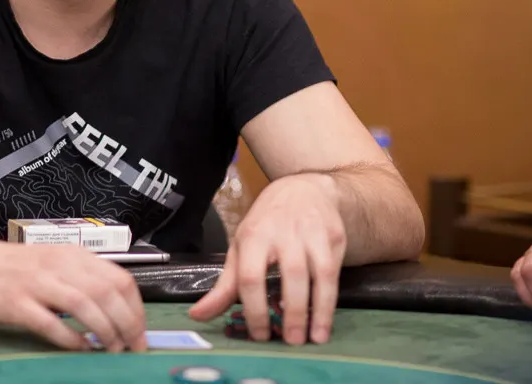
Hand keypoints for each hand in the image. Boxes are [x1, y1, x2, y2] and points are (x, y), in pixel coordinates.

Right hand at [0, 234, 147, 351]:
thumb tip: (116, 312)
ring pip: (84, 304)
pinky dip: (70, 338)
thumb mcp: (54, 263)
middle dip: (127, 324)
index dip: (136, 309)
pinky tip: (80, 349)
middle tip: (133, 348)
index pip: (120, 278)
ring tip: (111, 350)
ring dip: (104, 331)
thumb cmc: (14, 267)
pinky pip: (49, 322)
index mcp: (73, 255)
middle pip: (107, 292)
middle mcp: (59, 265)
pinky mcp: (15, 302)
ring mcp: (36, 283)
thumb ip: (82, 280)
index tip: (140, 332)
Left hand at [189, 173, 345, 344]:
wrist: (303, 189)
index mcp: (254, 236)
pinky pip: (334, 274)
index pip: (251, 275)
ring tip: (312, 339)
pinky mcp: (334, 238)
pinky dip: (330, 302)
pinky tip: (324, 323)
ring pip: (318, 275)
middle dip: (291, 312)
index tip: (259, 334)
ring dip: (316, 310)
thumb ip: (225, 285)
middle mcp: (284, 233)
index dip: (254, 308)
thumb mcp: (241, 247)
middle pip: (290, 275)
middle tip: (289, 342)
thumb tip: (197, 315)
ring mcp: (312, 234)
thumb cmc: (267, 223)